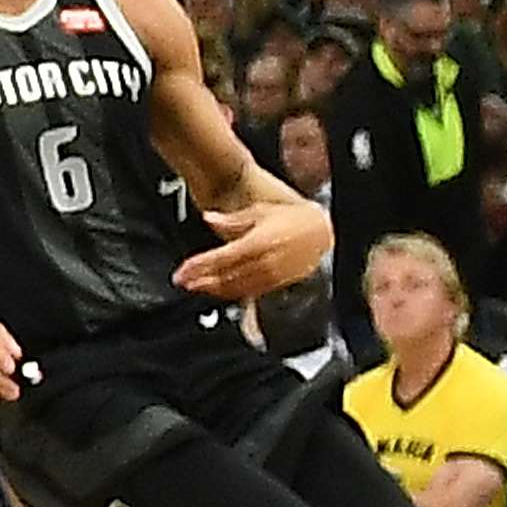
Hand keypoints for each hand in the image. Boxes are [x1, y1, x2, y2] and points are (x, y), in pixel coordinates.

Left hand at [175, 188, 331, 304]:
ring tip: (195, 288)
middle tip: (183, 283)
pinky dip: (232, 295)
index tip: (181, 273)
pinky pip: (250, 293)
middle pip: (225, 277)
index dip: (198, 267)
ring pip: (236, 288)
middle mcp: (264, 263)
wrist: (325, 235)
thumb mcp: (261, 212)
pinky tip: (220, 292)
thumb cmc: (294, 220)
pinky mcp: (278, 285)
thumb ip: (232, 220)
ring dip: (214, 290)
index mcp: (257, 242)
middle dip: (201, 281)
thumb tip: (209, 218)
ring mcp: (272, 276)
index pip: (220, 258)